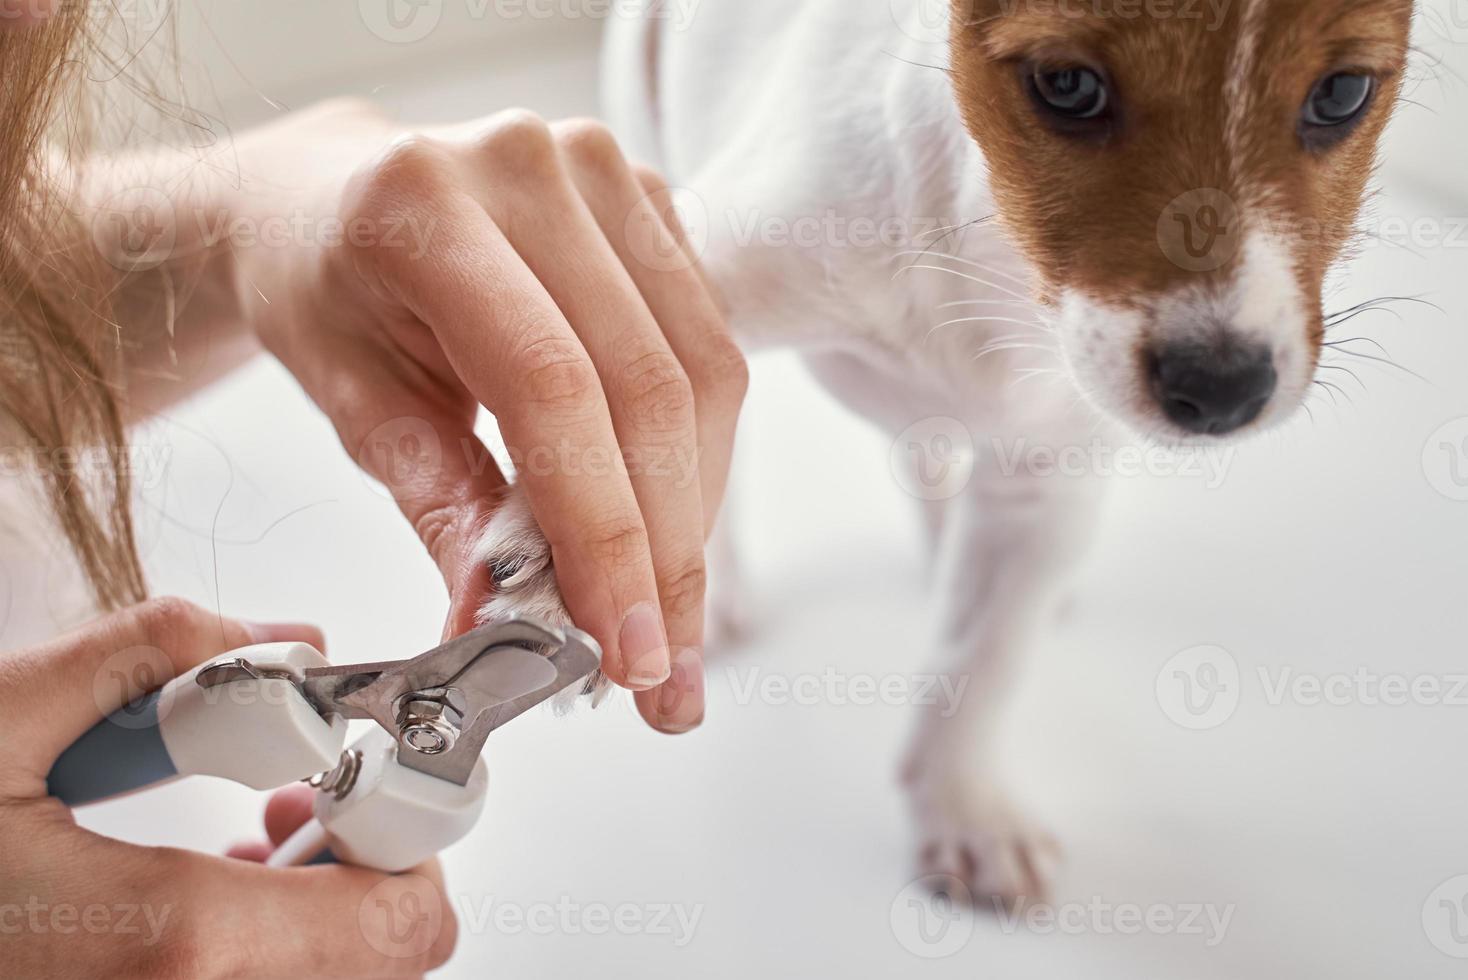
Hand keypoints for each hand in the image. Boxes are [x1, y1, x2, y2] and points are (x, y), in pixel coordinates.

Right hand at [0, 597, 457, 977]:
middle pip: (384, 958)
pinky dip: (271, 938)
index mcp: (169, 941)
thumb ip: (159, 655)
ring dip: (326, 901)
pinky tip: (203, 881)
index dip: (416, 832)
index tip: (372, 770)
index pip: (405, 923)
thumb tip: (285, 639)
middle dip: (370, 859)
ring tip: (257, 826)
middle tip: (311, 791)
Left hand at [236, 103, 745, 731]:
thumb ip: (439, 506)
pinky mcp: (651, 198)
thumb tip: (500, 626)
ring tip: (668, 612)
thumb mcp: (353, 402)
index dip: (603, 532)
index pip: (553, 390)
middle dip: (665, 549)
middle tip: (659, 663)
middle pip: (647, 387)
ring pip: (702, 372)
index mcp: (426, 209)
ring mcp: (604, 172)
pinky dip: (698, 450)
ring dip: (695, 511)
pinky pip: (709, 341)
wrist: (332, 195)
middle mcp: (531, 167)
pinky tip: (668, 520)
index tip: (623, 649)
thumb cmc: (324, 290)